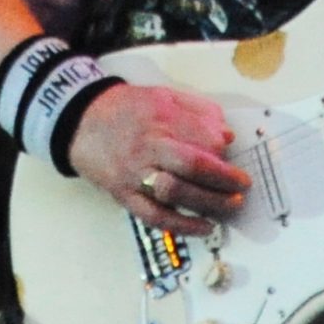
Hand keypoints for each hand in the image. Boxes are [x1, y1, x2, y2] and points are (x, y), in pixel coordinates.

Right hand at [65, 81, 251, 235]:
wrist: (80, 121)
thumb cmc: (125, 109)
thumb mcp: (162, 96)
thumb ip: (198, 110)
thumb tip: (227, 134)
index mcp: (161, 116)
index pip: (203, 136)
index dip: (223, 149)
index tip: (232, 155)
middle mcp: (149, 145)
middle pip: (193, 164)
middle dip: (224, 178)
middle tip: (243, 184)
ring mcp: (135, 172)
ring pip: (176, 191)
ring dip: (209, 202)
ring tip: (231, 205)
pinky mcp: (124, 194)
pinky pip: (155, 215)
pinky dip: (182, 225)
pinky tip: (204, 227)